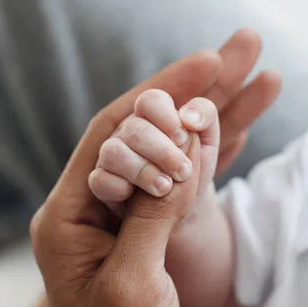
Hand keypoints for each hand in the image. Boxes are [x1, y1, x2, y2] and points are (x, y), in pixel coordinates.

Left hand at [0, 30, 280, 306]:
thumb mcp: (133, 288)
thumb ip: (150, 214)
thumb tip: (174, 143)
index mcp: (66, 219)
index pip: (111, 135)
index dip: (159, 96)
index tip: (206, 66)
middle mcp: (89, 213)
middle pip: (140, 135)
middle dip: (188, 95)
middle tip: (235, 53)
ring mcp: (122, 224)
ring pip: (168, 155)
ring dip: (208, 119)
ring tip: (253, 80)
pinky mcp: (150, 239)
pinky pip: (182, 185)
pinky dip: (212, 157)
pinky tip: (237, 130)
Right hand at [89, 90, 219, 213]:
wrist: (183, 205)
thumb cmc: (192, 168)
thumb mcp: (208, 142)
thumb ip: (204, 116)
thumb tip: (188, 117)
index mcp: (154, 117)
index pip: (150, 101)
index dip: (166, 117)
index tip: (183, 138)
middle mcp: (128, 132)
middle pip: (133, 128)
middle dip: (162, 152)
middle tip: (183, 172)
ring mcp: (111, 156)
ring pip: (112, 152)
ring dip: (142, 170)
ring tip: (165, 188)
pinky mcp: (102, 183)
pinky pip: (99, 179)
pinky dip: (119, 188)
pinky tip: (136, 197)